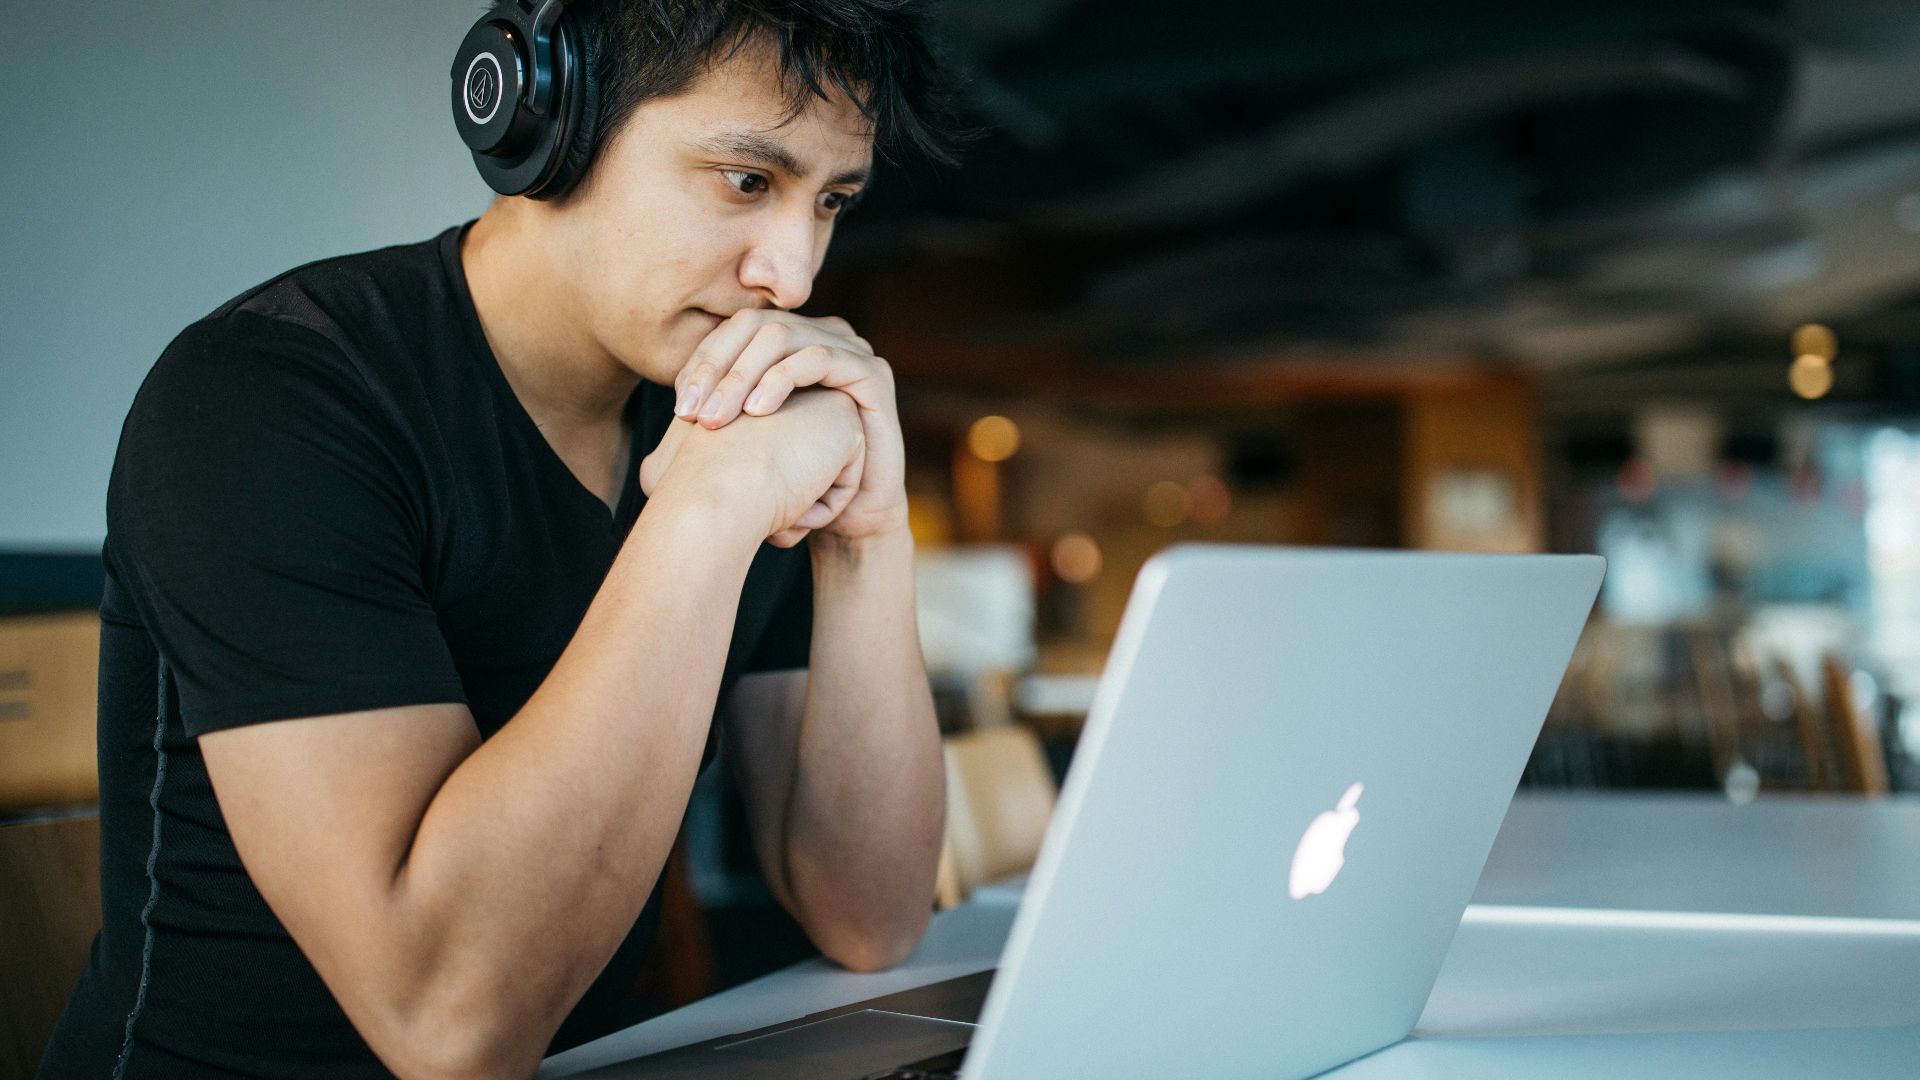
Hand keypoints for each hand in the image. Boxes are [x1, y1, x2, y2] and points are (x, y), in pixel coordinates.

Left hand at [674, 311, 906, 542]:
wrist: (849, 518)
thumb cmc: (795, 482)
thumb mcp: (746, 444)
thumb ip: (716, 417)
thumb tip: (670, 416)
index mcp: (790, 344)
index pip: (734, 331)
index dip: (702, 362)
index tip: (680, 408)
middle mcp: (819, 336)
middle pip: (755, 326)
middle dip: (717, 368)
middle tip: (692, 414)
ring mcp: (849, 350)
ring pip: (782, 336)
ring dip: (742, 375)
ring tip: (718, 418)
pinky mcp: (872, 372)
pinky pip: (820, 357)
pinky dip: (782, 379)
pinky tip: (758, 412)